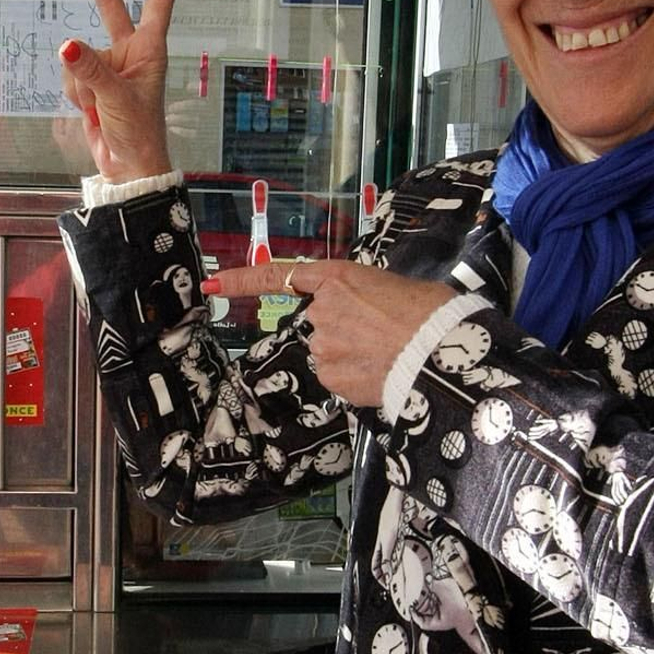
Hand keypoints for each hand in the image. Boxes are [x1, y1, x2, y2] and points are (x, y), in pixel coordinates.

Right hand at [59, 0, 182, 181]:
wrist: (128, 169)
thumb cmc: (139, 134)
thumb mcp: (117, 100)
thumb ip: (90, 71)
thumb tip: (66, 46)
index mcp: (150, 49)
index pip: (159, 1)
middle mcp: (129, 51)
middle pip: (109, 5)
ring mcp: (107, 66)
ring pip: (78, 56)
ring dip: (82, 84)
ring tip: (101, 108)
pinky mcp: (90, 83)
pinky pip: (70, 77)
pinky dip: (75, 95)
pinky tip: (90, 111)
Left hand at [208, 259, 455, 408]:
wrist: (441, 351)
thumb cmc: (431, 312)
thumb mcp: (394, 286)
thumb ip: (365, 295)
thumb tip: (367, 313)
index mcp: (338, 278)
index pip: (279, 275)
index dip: (242, 281)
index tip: (212, 285)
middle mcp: (321, 311)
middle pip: (321, 324)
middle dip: (345, 330)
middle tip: (383, 333)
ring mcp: (323, 346)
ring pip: (330, 352)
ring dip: (352, 355)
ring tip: (389, 353)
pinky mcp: (331, 378)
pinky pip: (337, 377)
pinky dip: (355, 377)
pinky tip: (381, 372)